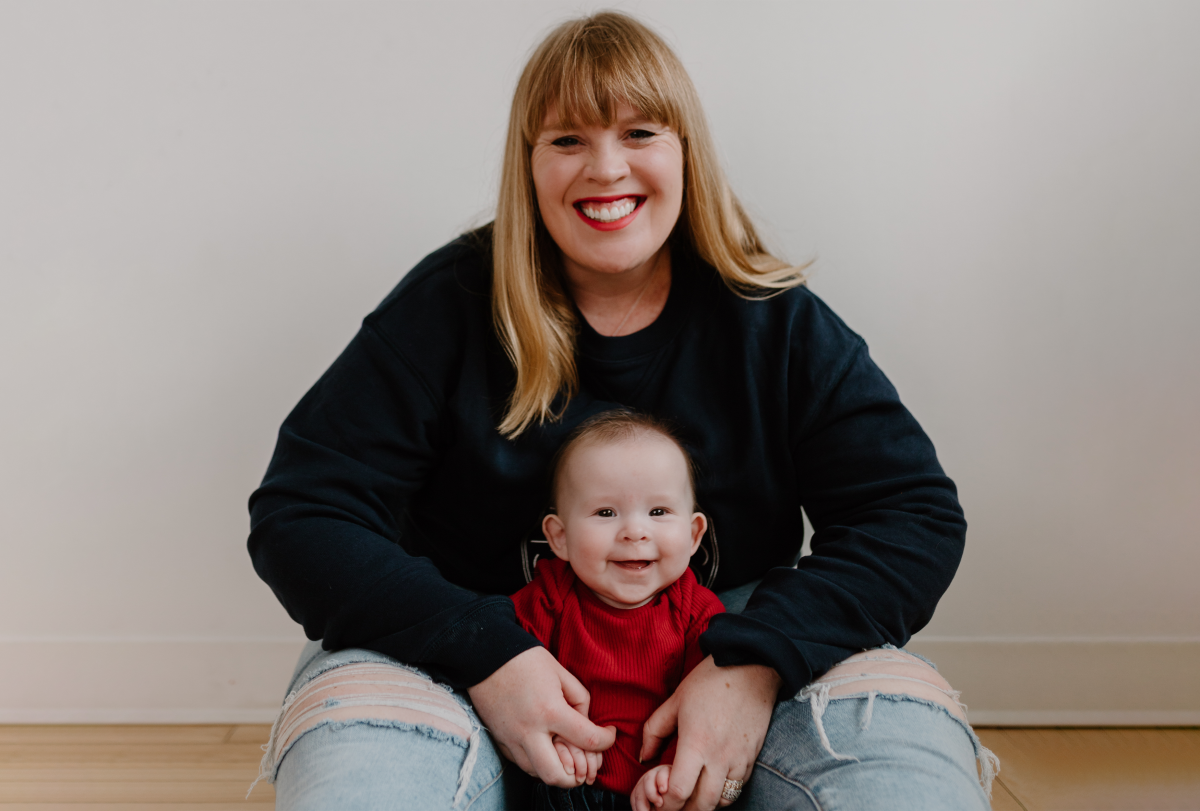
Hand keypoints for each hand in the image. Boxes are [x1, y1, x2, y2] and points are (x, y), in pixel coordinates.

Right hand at [467, 647, 616, 787]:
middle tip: (585, 762)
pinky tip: (545, 748)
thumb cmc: (526, 660)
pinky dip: (537, 762)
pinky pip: (521, 763)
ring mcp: (511, 739)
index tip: (609, 733)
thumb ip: (580, 700)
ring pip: (536, 774)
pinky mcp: (500, 740)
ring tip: (565, 755)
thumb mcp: (561, 673)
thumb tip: (586, 722)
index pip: (587, 740)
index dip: (606, 740)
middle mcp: (529, 732)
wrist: (486, 655)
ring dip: (555, 770)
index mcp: (550, 711)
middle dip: (576, 777)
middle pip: (557, 775)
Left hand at [639, 656, 780, 810]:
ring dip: (704, 805)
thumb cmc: (710, 680)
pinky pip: (737, 788)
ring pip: (721, 801)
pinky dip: (722, 794)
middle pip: (701, 805)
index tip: (657, 803)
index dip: (665, 805)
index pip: (678, 791)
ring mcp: (739, 759)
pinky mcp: (753, 757)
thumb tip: (644, 756)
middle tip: (671, 807)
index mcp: (696, 743)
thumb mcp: (675, 700)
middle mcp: (719, 757)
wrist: (753, 666)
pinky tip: (710, 785)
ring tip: (690, 799)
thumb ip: (654, 730)